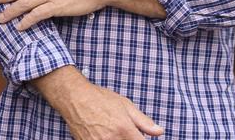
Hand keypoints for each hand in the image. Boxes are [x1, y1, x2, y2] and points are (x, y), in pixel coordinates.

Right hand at [36, 68, 162, 139]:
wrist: (74, 98)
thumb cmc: (99, 99)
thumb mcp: (125, 105)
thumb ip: (144, 121)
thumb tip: (159, 131)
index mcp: (124, 129)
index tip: (140, 138)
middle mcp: (112, 139)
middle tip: (124, 133)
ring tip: (114, 133)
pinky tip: (105, 135)